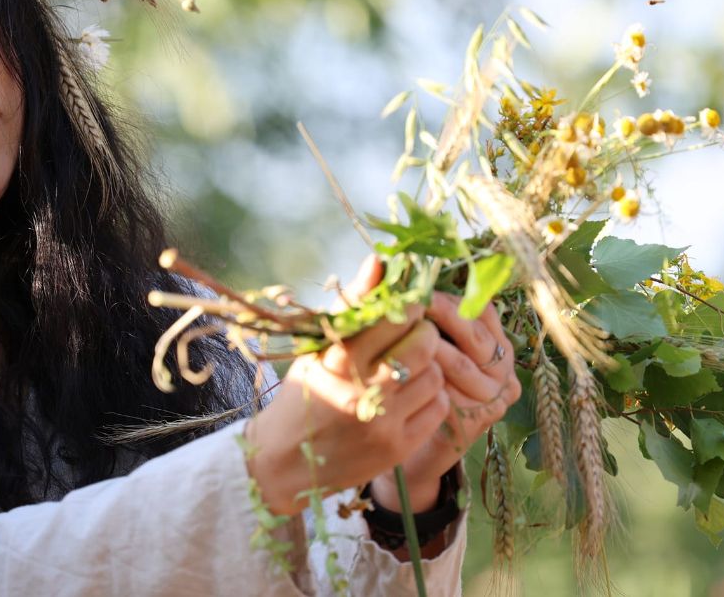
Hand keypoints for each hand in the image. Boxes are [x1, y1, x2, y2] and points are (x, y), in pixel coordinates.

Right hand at [244, 257, 451, 515]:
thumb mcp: (318, 347)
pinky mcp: (399, 447)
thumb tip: (380, 260)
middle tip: (412, 336)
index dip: (408, 306)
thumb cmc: (302, 395)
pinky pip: (439, 407)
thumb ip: (353, 305)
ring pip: (435, 374)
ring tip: (406, 369)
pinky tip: (409, 396)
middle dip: (423, 333)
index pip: (397, 316)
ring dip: (427, 367)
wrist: (284, 462)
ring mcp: (385, 421)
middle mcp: (365, 389)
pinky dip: (430, 397)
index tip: (405, 308)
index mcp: (340, 358)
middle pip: (425, 343)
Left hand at [369, 291, 521, 512]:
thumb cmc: (417, 384)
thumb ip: (423, 313)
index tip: (417, 287)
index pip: (481, 309)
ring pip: (461, 363)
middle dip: (440, 317)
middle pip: (474, 334)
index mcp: (497, 341)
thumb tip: (385, 266)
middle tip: (408, 304)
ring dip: (429, 349)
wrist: (416, 445)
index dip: (449, 297)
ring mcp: (495, 395)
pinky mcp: (479, 420)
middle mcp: (503, 367)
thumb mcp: (425, 345)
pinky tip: (403, 373)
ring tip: (399, 336)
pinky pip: (452, 395)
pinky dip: (427, 382)